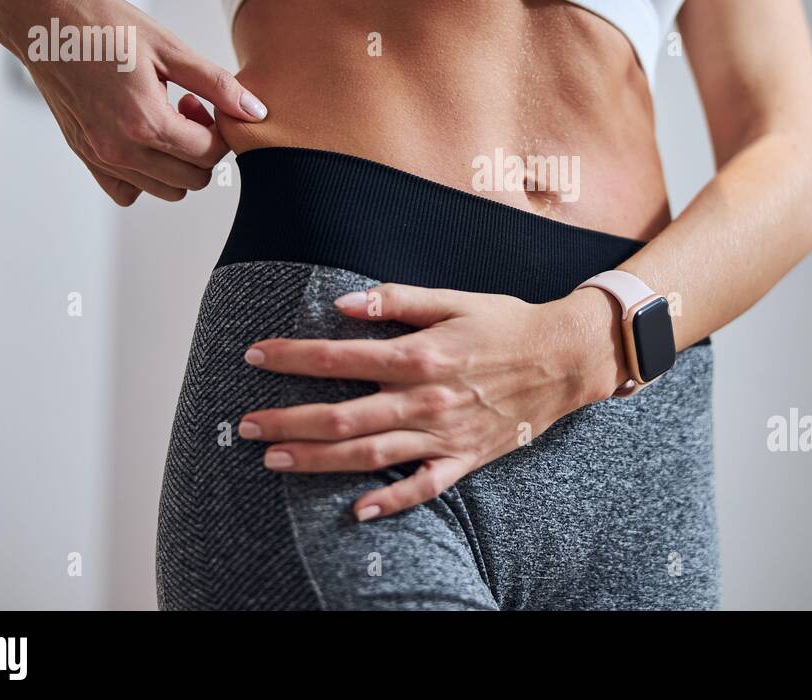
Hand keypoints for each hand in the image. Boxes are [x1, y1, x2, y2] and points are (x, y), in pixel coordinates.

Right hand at [0, 0, 266, 204]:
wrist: (40, 18)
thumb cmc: (103, 24)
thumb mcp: (169, 47)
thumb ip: (217, 84)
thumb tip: (256, 112)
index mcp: (145, 122)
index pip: (210, 154)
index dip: (220, 130)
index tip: (204, 100)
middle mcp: (119, 149)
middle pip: (192, 180)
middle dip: (202, 147)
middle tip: (187, 106)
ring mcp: (99, 157)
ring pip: (165, 190)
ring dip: (177, 162)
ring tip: (163, 117)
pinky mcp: (84, 155)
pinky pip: (128, 191)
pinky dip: (144, 175)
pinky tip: (140, 135)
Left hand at [238, 283, 629, 519]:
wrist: (565, 358)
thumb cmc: (507, 323)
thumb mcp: (453, 298)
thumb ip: (397, 300)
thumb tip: (343, 302)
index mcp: (419, 355)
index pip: (338, 359)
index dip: (292, 357)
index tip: (256, 356)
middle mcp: (425, 400)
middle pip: (341, 417)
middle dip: (287, 420)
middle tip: (246, 425)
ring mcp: (444, 435)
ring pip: (368, 455)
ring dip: (317, 460)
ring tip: (274, 460)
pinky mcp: (464, 459)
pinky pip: (422, 488)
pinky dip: (389, 503)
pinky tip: (356, 512)